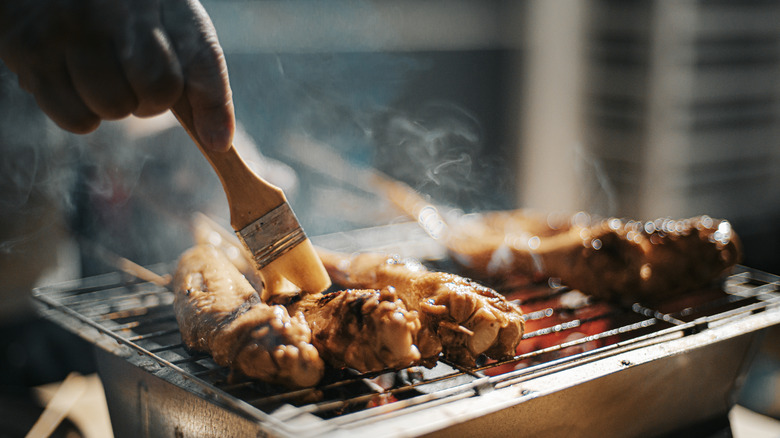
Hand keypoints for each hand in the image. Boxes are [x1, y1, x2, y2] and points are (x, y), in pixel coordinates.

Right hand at [0, 0, 233, 150]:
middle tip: (129, 75)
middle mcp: (117, 7)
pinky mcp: (31, 50)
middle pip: (158, 90)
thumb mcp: (166, 19)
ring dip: (111, 105)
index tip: (215, 141)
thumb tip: (218, 142)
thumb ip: (199, 74)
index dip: (212, 103)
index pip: (202, 58)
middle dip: (150, 98)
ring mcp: (71, 27)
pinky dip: (79, 114)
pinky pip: (75, 119)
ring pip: (115, 107)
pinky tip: (71, 81)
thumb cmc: (113, 6)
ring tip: (96, 73)